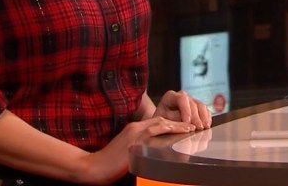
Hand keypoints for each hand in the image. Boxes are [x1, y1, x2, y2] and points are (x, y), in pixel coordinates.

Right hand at [78, 117, 196, 184]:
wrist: (94, 167)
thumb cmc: (109, 163)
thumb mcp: (127, 151)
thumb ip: (140, 146)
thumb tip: (153, 151)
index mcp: (133, 129)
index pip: (157, 122)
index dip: (172, 124)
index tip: (185, 127)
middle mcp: (135, 128)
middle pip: (161, 120)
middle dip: (178, 122)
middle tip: (192, 126)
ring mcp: (134, 133)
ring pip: (160, 123)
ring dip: (177, 125)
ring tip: (190, 128)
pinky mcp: (134, 140)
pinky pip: (154, 132)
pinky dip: (168, 130)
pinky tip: (178, 132)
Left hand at [155, 90, 212, 129]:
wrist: (160, 124)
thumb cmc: (159, 122)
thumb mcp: (161, 121)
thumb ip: (172, 121)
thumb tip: (185, 125)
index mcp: (171, 96)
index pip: (182, 98)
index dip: (186, 110)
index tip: (187, 122)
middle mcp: (182, 96)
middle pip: (193, 103)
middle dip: (196, 117)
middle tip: (198, 128)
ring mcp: (191, 101)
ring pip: (201, 106)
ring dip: (204, 117)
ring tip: (205, 127)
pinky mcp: (197, 108)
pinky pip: (205, 111)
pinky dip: (207, 118)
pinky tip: (207, 126)